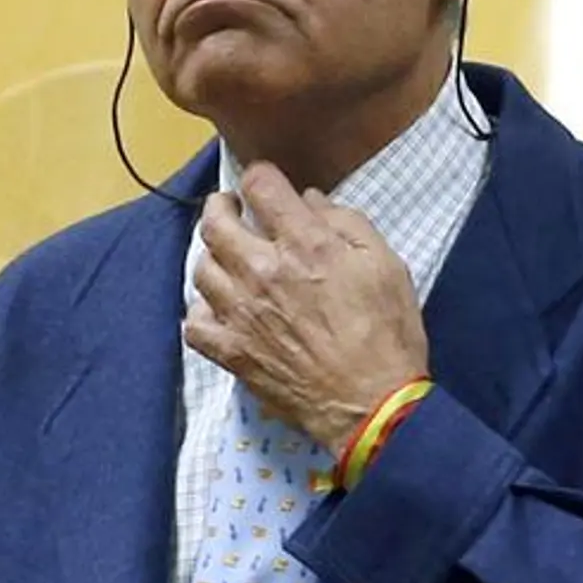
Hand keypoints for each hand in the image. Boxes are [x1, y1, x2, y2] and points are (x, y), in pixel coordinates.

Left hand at [184, 161, 429, 453]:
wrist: (373, 405)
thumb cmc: (388, 334)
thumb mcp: (386, 264)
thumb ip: (347, 223)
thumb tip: (311, 201)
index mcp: (304, 244)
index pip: (259, 186)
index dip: (261, 177)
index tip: (265, 185)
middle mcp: (262, 271)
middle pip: (215, 222)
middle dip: (222, 207)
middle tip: (234, 211)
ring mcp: (240, 313)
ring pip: (200, 268)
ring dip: (213, 256)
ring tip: (230, 260)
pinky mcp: (231, 351)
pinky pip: (194, 322)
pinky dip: (202, 310)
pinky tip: (220, 309)